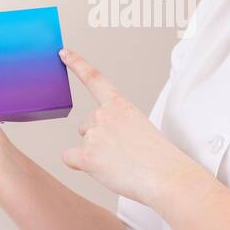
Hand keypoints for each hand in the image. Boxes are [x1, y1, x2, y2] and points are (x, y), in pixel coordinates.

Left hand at [58, 46, 202, 208]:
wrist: (166, 177)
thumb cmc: (158, 158)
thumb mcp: (140, 128)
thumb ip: (117, 126)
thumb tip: (94, 141)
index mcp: (120, 104)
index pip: (94, 78)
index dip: (76, 64)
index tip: (63, 53)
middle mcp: (103, 114)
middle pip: (85, 126)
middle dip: (98, 139)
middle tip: (123, 153)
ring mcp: (94, 134)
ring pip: (82, 144)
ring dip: (94, 154)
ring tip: (119, 163)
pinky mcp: (86, 156)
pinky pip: (70, 158)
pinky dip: (81, 165)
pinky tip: (102, 170)